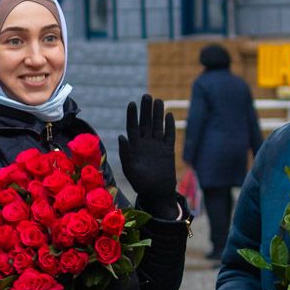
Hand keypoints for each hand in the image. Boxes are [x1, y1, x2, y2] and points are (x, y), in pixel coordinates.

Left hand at [117, 94, 177, 212]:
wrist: (157, 192)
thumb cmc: (141, 183)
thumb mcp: (130, 168)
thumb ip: (125, 153)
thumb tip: (121, 136)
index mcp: (134, 147)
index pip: (132, 127)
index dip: (132, 116)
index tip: (132, 103)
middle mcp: (145, 144)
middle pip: (145, 123)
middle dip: (146, 110)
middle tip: (146, 96)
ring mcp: (157, 146)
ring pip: (157, 126)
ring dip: (157, 114)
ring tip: (158, 100)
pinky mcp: (168, 150)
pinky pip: (169, 135)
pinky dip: (169, 126)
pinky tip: (168, 115)